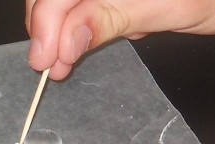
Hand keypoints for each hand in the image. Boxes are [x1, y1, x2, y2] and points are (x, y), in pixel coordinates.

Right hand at [26, 0, 214, 79]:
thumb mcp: (169, 8)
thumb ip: (113, 19)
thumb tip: (67, 41)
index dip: (45, 23)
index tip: (45, 60)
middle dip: (46, 29)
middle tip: (50, 65)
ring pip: (62, 1)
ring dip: (56, 31)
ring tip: (62, 61)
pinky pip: (80, 5)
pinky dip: (74, 26)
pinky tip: (81, 41)